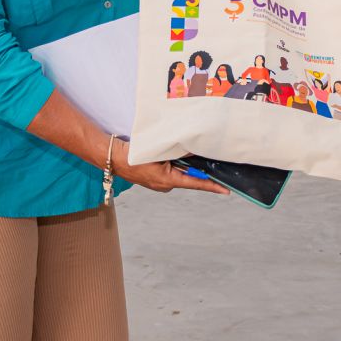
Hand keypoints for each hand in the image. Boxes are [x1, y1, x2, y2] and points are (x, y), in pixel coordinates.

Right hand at [110, 139, 228, 194]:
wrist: (113, 158)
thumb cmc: (133, 155)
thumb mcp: (159, 152)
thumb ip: (179, 152)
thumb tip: (195, 150)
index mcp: (168, 180)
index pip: (195, 183)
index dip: (212, 186)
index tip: (226, 190)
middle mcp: (166, 185)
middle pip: (190, 178)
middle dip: (201, 171)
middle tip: (215, 162)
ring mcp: (160, 183)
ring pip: (180, 173)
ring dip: (187, 166)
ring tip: (193, 154)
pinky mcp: (156, 178)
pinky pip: (172, 172)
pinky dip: (177, 164)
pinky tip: (177, 155)